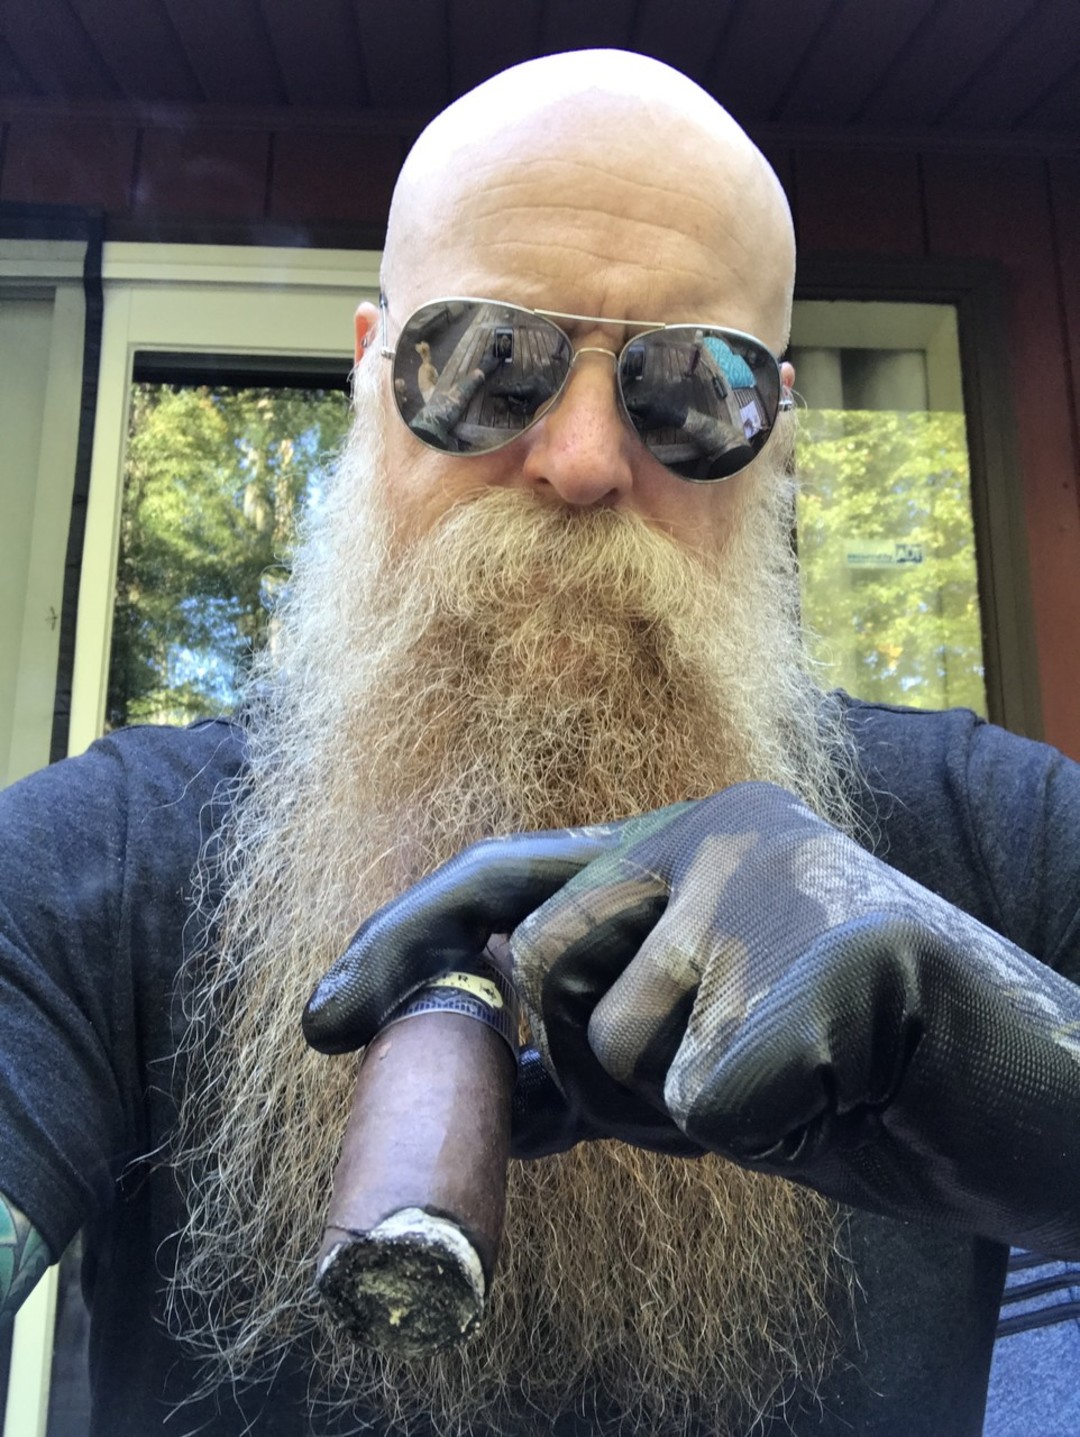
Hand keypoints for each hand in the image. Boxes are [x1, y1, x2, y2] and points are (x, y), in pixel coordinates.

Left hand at [305, 783, 1079, 1250]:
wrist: (1017, 1095)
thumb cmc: (842, 1068)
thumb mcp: (686, 1053)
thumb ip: (579, 1046)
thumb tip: (458, 1071)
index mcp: (672, 839)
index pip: (502, 879)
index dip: (404, 946)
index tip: (326, 1023)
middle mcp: (713, 829)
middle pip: (543, 975)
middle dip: (595, 1072)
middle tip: (701, 1083)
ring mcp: (776, 879)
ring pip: (624, 1050)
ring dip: (690, 1109)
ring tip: (793, 1075)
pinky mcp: (843, 950)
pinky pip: (711, 1101)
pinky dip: (763, 1128)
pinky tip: (838, 1087)